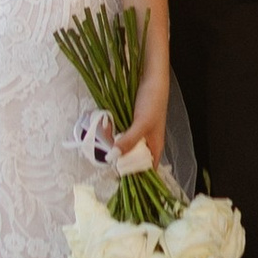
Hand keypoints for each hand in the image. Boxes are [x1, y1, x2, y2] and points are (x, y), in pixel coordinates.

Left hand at [114, 42, 170, 169]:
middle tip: (105, 157)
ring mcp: (138, 132)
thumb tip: (113, 158)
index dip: (135, 177)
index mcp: (155, 147)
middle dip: (119, 159)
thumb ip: (129, 141)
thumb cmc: (153, 101)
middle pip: (132, 159)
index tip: (118, 180)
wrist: (152, 77)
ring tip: (103, 140)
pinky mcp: (131, 122)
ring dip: (113, 145)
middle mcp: (147, 142)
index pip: (147, 170)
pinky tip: (105, 130)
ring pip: (124, 146)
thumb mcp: (142, 123)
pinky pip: (120, 133)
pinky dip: (113, 133)